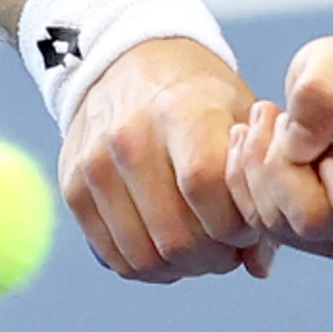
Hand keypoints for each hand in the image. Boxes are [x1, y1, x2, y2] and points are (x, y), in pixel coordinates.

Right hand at [61, 37, 273, 282]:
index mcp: (180, 111)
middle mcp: (130, 137)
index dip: (237, 225)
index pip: (206, 188)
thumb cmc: (199, 97)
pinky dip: (146, 267)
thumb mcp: (240, 119)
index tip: (249, 226)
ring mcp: (94, 164)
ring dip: (181, 269)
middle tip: (227, 248)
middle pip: (176, 235)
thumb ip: (255, 188)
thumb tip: (259, 266)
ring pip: (144, 256)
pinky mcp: (73, 186)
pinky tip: (166, 250)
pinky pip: (113, 255)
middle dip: (214, 258)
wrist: (127, 62)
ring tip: (199, 250)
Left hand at [230, 10, 332, 259]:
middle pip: (312, 221)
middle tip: (278, 116)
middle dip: (279, 164)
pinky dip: (243, 178)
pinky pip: (258, 221)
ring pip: (278, 223)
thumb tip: (297, 147)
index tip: (328, 137)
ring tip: (266, 118)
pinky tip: (252, 141)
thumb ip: (322, 95)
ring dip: (256, 165)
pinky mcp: (307, 235)